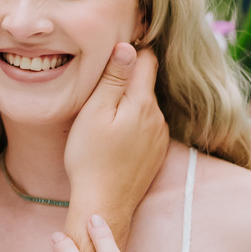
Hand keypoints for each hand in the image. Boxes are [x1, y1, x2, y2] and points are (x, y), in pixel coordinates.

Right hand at [62, 43, 167, 233]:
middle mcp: (158, 117)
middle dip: (126, 80)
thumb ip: (113, 78)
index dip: (130, 52)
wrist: (104, 204)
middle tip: (98, 88)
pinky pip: (146, 126)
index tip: (110, 56)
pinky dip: (132, 124)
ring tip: (103, 117)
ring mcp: (159, 137)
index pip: (147, 59)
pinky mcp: (156, 153)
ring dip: (128, 104)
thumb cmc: (91, 158)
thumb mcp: (95, 112)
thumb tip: (128, 46)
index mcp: (143, 102)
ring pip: (145, 106)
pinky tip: (114, 138)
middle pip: (146, 83)